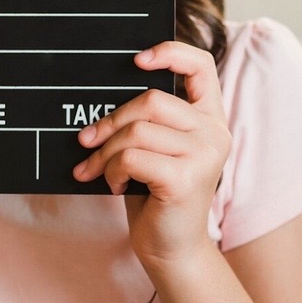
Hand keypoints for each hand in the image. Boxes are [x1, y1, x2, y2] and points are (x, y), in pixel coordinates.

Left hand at [73, 41, 230, 269]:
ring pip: (136, 130)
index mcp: (210, 118)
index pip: (202, 66)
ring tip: (98, 170)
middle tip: (87, 142)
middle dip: (110, 122)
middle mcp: (215, 133)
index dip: (170, 52)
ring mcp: (204, 155)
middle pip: (151, 100)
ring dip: (105, 153)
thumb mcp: (157, 149)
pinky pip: (131, 157)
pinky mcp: (185, 179)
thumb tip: (102, 100)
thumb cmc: (157, 196)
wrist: (171, 249)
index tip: (137, 60)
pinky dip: (112, 171)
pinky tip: (117, 186)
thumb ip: (148, 121)